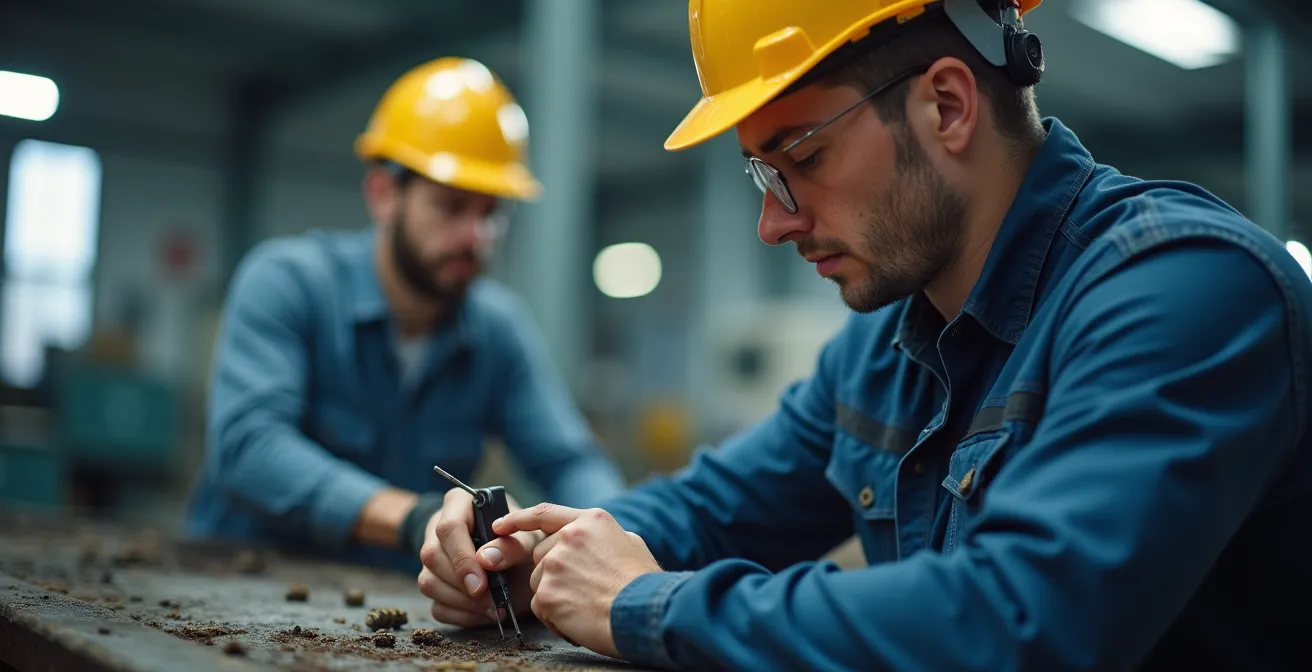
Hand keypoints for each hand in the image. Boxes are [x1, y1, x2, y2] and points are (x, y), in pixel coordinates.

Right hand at [416, 487, 539, 626]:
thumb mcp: (527, 534)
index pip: (449, 528)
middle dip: (462, 584)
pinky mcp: (434, 581)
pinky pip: (436, 605)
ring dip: (461, 602)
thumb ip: (513, 544)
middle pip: (433, 556)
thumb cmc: (522, 536)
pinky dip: (460, 615)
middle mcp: (438, 527)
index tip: (481, 584)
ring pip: (428, 582)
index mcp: (459, 504)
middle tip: (492, 601)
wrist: (518, 549)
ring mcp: (432, 555)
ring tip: (492, 608)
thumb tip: (488, 560)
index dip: (462, 558)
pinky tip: (484, 614)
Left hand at [493, 504, 661, 658]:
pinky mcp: (547, 594)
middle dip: (554, 575)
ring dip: (556, 597)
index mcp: (590, 521)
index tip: (500, 526)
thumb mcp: (630, 543)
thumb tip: (595, 543)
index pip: (544, 514)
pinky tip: (580, 620)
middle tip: (583, 591)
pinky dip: (556, 618)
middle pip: (541, 557)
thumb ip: (602, 538)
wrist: (647, 612)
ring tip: (587, 606)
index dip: (518, 519)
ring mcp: (555, 565)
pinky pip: (540, 608)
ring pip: (539, 584)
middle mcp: (568, 537)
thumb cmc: (644, 583)